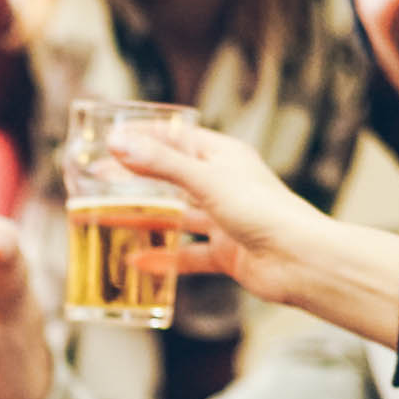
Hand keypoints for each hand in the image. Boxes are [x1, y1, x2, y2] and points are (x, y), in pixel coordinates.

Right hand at [107, 126, 327, 305]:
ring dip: (144, 220)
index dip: (143, 136)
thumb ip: (161, 164)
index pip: (177, 138)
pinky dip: (163, 259)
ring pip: (176, 217)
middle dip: (136, 180)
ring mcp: (224, 220)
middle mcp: (223, 185)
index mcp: (223, 157)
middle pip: (171, 178)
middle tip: (98, 181)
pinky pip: (187, 255)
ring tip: (106, 221)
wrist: (300, 261)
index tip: (110, 138)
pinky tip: (136, 262)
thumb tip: (117, 142)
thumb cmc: (264, 212)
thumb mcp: (207, 181)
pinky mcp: (225, 253)